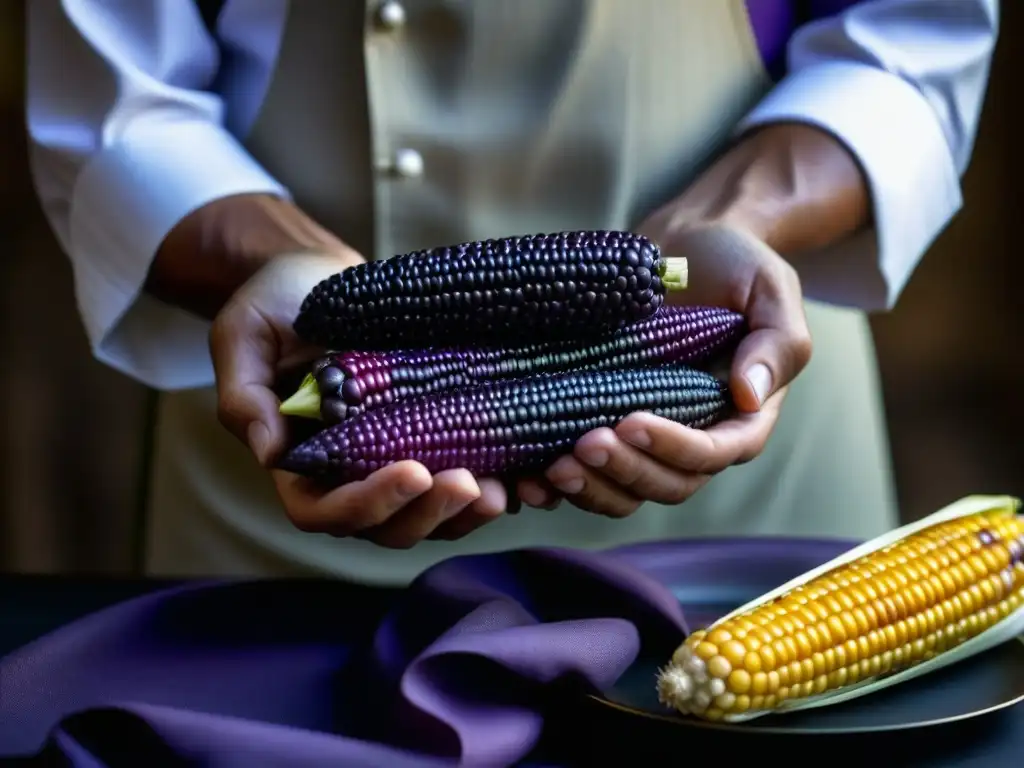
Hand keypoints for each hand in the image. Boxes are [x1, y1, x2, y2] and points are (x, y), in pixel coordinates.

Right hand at [209, 252, 508, 547]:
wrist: (319, 275)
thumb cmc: (277, 301)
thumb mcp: (243, 335)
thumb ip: (244, 396)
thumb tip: (270, 453)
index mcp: (297, 460)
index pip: (324, 510)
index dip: (368, 503)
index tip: (412, 470)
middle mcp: (344, 473)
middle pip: (384, 526)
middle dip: (428, 514)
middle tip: (470, 482)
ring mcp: (388, 462)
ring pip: (426, 516)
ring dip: (463, 514)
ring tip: (502, 489)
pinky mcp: (429, 441)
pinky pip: (457, 483)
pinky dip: (489, 487)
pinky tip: (521, 474)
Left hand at [517, 222, 812, 516]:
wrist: (683, 245)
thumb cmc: (733, 264)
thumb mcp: (769, 289)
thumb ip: (776, 342)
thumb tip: (749, 396)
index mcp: (739, 416)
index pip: (712, 453)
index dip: (673, 448)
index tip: (631, 421)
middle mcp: (694, 436)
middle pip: (665, 483)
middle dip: (624, 471)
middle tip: (584, 443)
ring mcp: (647, 437)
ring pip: (625, 491)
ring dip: (590, 488)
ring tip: (553, 468)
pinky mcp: (605, 425)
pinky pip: (588, 474)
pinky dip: (558, 486)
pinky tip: (527, 479)